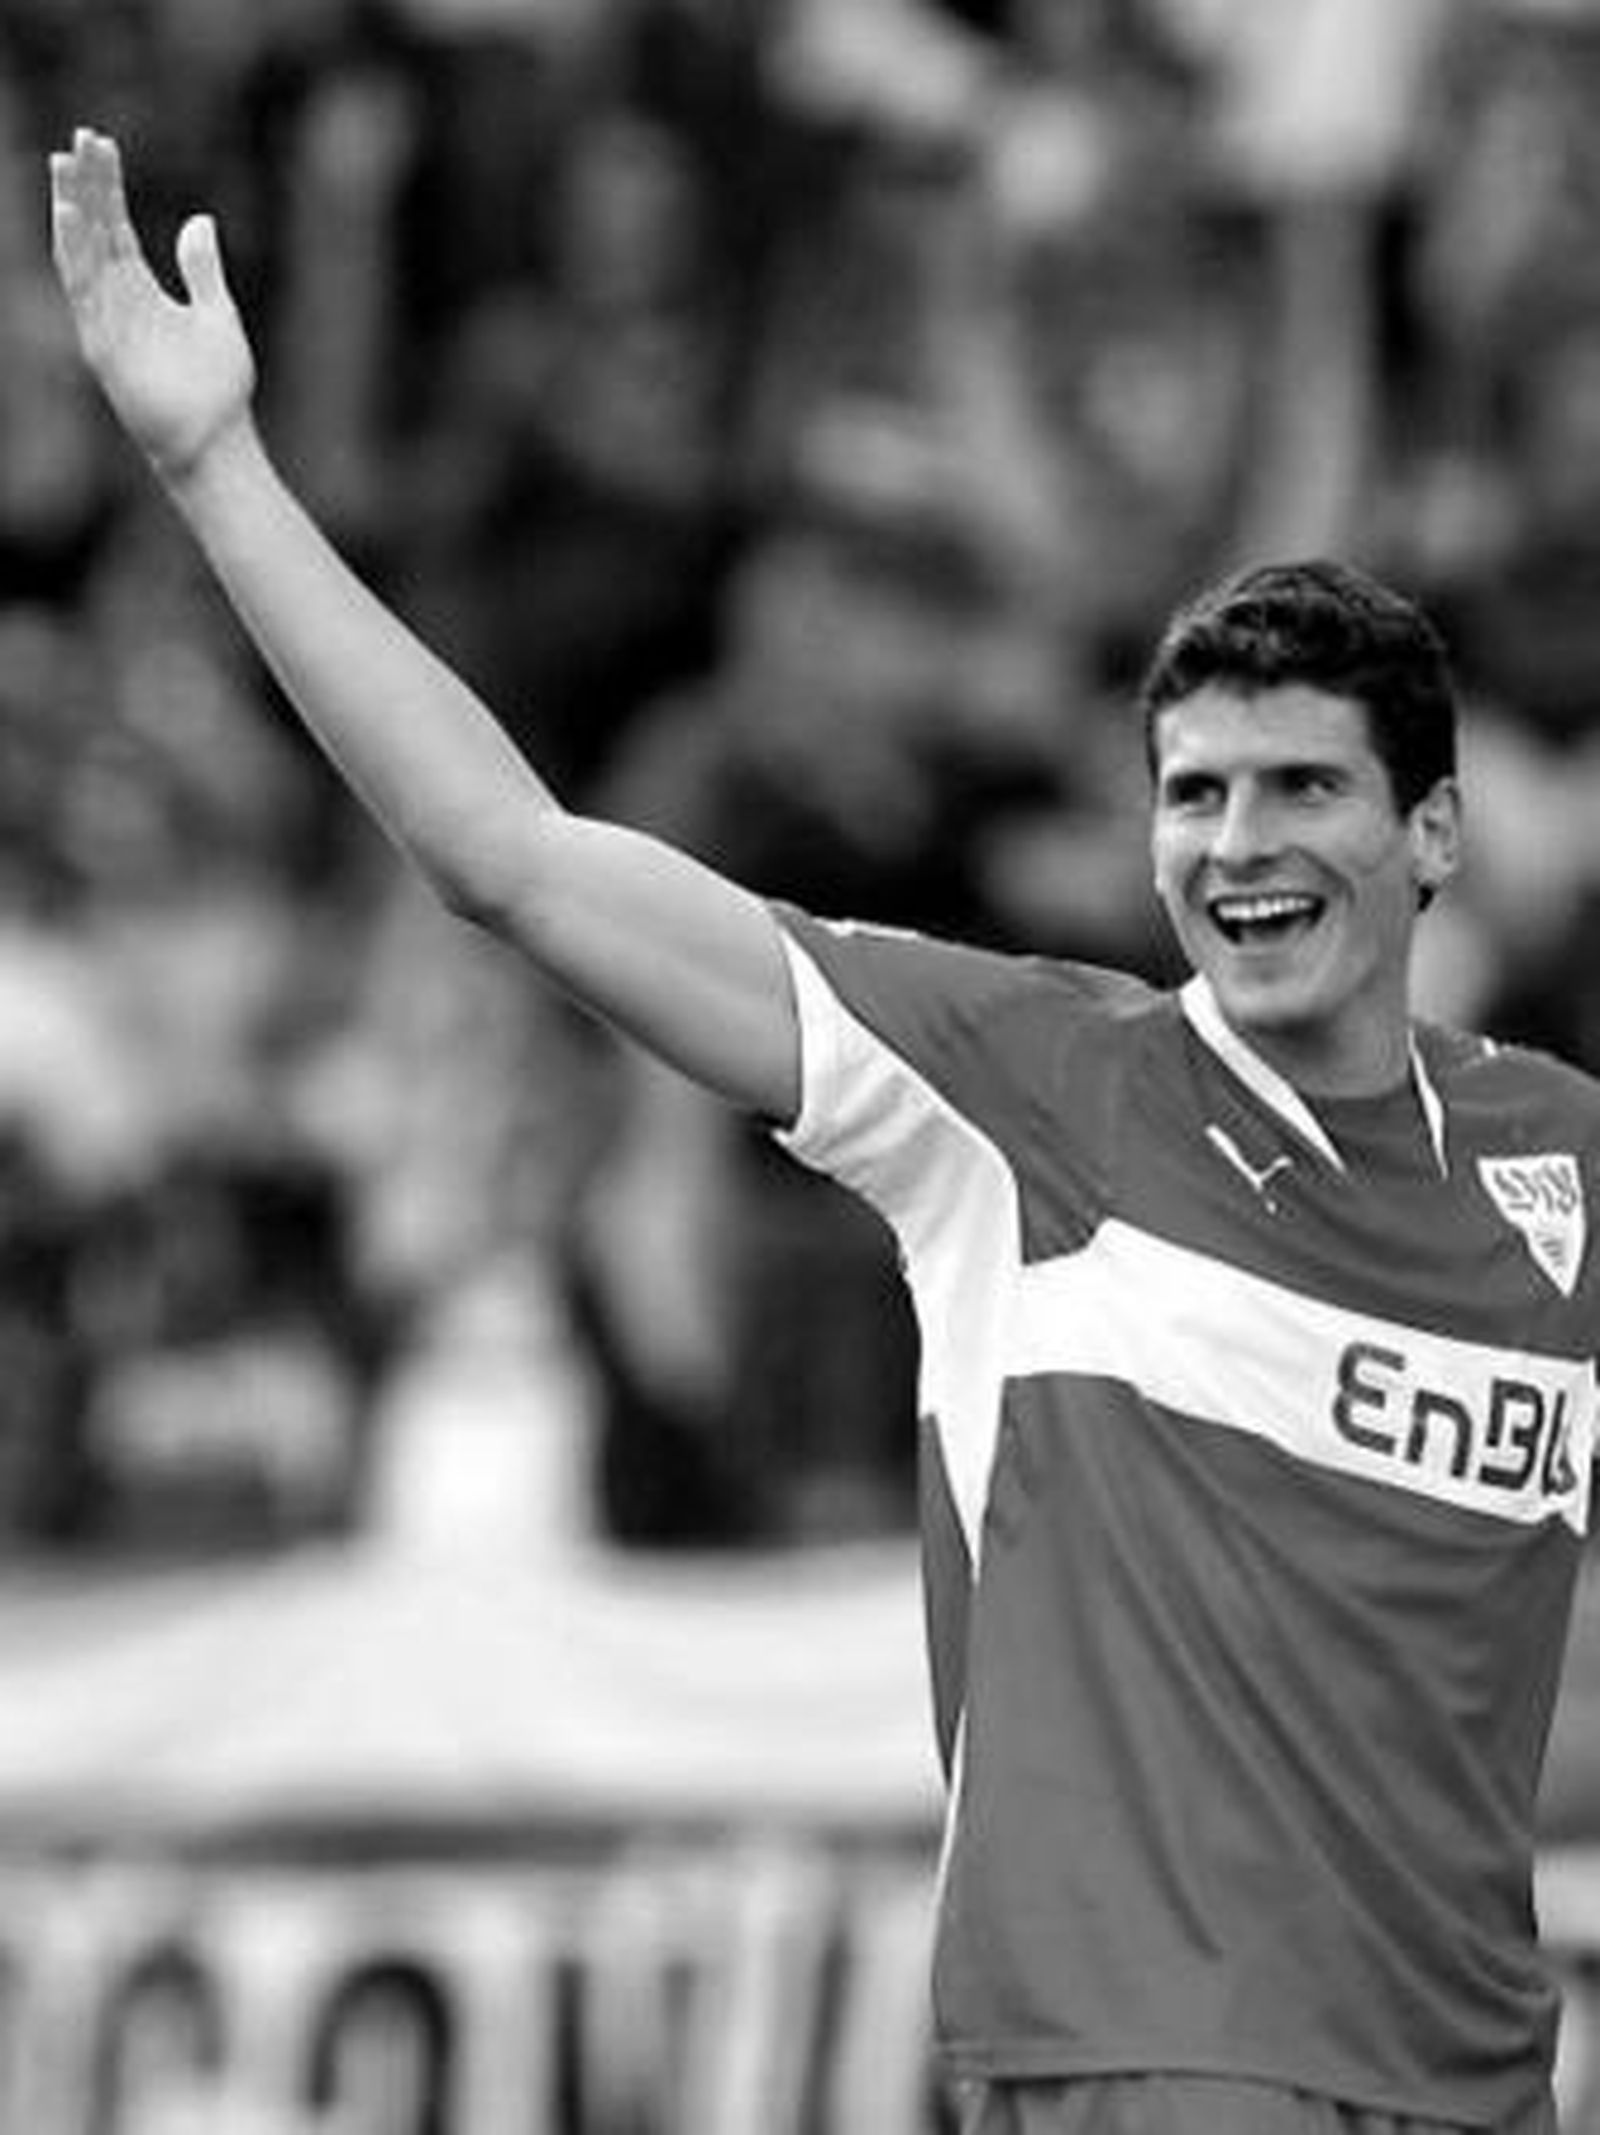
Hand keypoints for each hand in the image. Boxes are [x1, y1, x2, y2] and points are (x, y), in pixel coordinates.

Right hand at [50, 128, 255, 481]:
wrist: (217, 443)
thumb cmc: (218, 389)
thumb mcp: (218, 315)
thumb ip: (203, 270)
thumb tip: (200, 220)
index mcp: (142, 291)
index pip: (115, 226)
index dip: (108, 185)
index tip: (101, 143)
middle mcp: (117, 301)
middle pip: (94, 231)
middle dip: (85, 185)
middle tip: (78, 138)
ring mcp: (106, 322)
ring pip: (79, 254)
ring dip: (71, 209)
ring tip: (65, 165)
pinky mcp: (102, 346)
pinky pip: (82, 292)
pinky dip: (75, 252)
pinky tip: (70, 215)